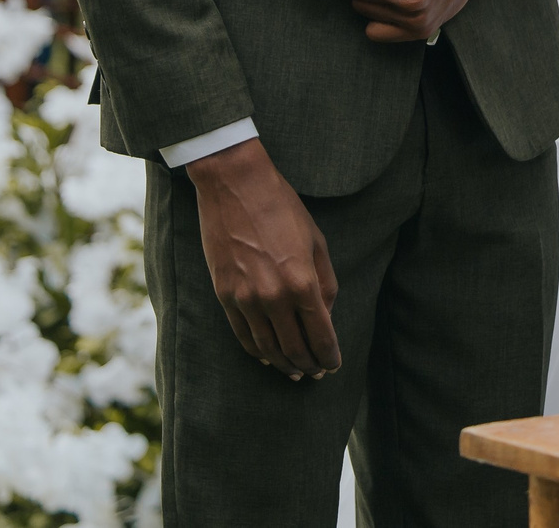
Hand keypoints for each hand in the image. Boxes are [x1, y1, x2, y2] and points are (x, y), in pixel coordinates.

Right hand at [186, 139, 341, 378]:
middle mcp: (273, 296)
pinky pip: (243, 335)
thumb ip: (325, 282)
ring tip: (295, 372)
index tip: (334, 365)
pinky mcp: (224, 294)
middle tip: (317, 373)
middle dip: (309, 365)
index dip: (329, 355)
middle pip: (294, 348)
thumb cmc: (282, 207)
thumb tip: (325, 315)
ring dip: (284, 364)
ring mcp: (246, 298)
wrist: (235, 185)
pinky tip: (268, 356)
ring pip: (268, 347)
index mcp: (302, 281)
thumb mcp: (316, 241)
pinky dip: (257, 351)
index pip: (320, 335)